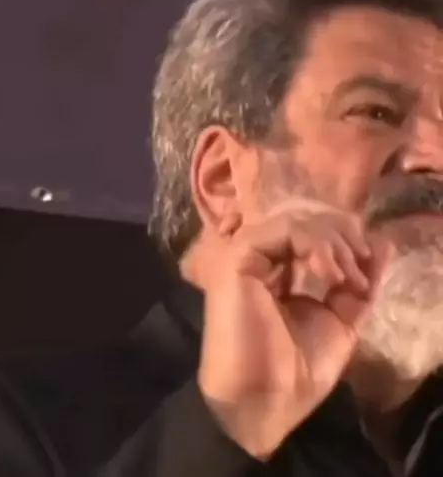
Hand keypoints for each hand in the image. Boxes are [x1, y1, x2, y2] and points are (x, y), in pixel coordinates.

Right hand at [195, 198, 392, 458]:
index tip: (367, 268)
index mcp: (279, 274)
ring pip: (297, 221)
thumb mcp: (341, 319)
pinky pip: (284, 230)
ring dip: (332, 243)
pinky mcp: (239, 258)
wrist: (268, 400)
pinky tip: (327, 273)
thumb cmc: (297, 369)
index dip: (344, 241)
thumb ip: (357, 282)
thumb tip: (382, 243)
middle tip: (358, 272)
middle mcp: (261, 260)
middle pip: (306, 222)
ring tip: (344, 277)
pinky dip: (314, 244)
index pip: (313, 235)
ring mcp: (247, 256)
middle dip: (343, 240)